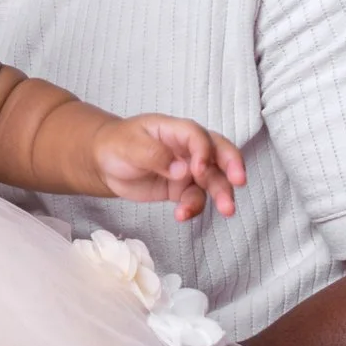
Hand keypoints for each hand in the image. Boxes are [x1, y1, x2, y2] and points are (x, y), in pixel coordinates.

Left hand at [90, 115, 246, 219]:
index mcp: (176, 130)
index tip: (199, 170)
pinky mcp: (182, 188)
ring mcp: (188, 169)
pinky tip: (182, 215)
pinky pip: (196, 198)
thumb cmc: (117, 145)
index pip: (198, 136)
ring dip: (222, 194)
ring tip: (227, 211)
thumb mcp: (130, 146)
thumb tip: (183, 170)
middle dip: (232, 166)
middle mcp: (188, 148)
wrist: (105, 163)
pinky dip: (193, 208)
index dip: (204, 151)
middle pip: (219, 153)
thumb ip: (155, 155)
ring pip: (214, 180)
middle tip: (239, 182)